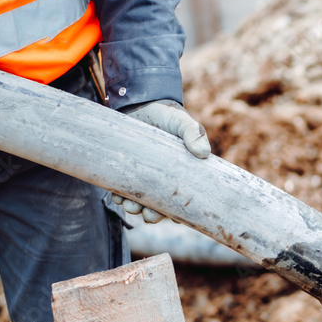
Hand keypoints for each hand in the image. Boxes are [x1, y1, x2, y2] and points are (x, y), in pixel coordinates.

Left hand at [113, 100, 210, 222]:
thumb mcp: (183, 123)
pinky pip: (121, 190)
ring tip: (130, 206)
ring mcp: (142, 175)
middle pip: (158, 207)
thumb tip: (203, 153)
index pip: (181, 200)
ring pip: (138, 202)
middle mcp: (161, 179)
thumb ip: (193, 134)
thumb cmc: (168, 115)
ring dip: (134, 208)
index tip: (174, 218)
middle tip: (148, 215)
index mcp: (180, 174)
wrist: (141, 102)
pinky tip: (117, 196)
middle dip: (152, 215)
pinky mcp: (125, 169)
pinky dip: (118, 196)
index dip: (179, 213)